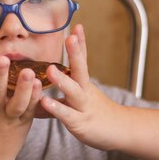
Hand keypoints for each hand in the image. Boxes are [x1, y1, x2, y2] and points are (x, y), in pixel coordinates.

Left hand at [40, 24, 118, 149]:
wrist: (120, 133)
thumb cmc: (96, 116)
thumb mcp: (79, 102)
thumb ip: (59, 98)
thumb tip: (38, 95)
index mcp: (84, 84)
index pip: (82, 60)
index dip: (80, 45)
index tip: (77, 26)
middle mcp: (85, 92)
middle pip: (81, 70)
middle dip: (76, 53)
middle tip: (70, 38)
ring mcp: (84, 107)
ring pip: (74, 91)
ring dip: (62, 80)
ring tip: (50, 69)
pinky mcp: (80, 123)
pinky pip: (67, 115)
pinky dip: (56, 108)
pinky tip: (44, 101)